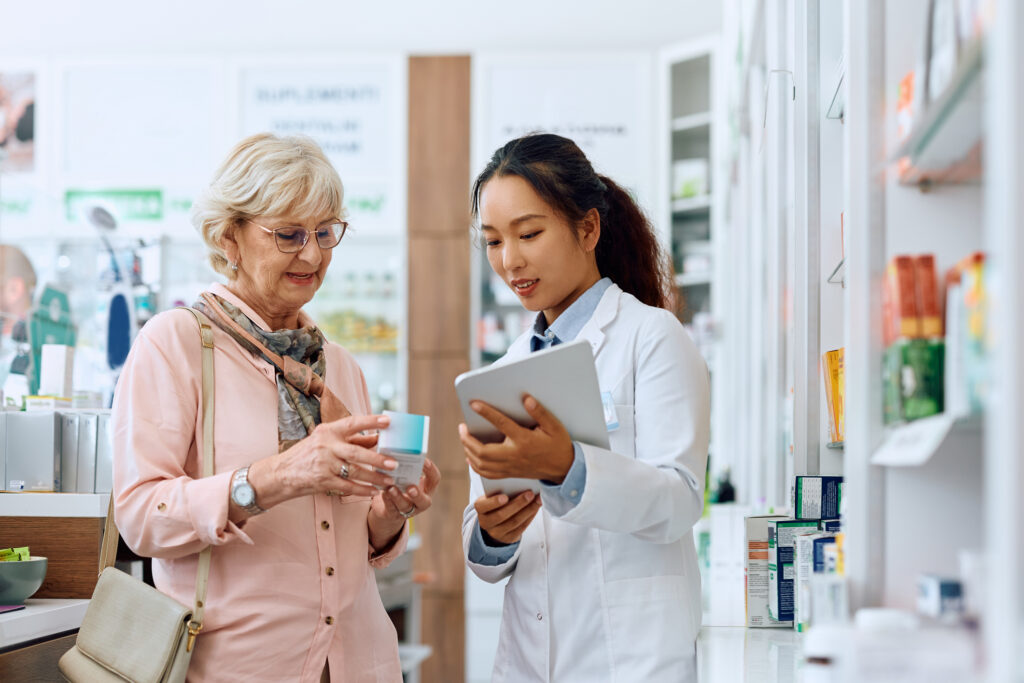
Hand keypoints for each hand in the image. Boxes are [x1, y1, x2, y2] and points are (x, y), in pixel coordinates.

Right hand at [247, 414, 398, 508]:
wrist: (280, 473)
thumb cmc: (307, 454)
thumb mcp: (326, 441)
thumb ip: (351, 439)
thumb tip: (377, 436)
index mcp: (328, 431)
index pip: (352, 423)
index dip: (371, 421)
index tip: (388, 421)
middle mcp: (326, 446)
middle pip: (357, 452)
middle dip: (378, 458)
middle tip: (394, 463)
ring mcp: (324, 465)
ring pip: (355, 472)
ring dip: (374, 477)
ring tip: (389, 481)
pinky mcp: (322, 481)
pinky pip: (347, 487)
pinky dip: (362, 490)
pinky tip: (374, 491)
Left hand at [368, 459, 441, 549]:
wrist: (389, 508)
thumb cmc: (400, 485)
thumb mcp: (406, 476)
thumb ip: (405, 464)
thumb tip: (396, 444)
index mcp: (427, 488)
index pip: (435, 479)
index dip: (431, 470)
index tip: (424, 460)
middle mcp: (421, 501)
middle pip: (424, 500)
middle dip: (417, 494)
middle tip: (411, 487)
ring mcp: (408, 510)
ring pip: (405, 506)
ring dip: (398, 497)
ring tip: (392, 488)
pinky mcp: (393, 514)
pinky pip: (391, 508)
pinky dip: (387, 500)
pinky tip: (383, 492)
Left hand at [459, 394, 573, 483]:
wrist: (564, 468)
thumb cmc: (558, 445)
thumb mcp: (554, 426)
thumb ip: (540, 412)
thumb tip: (526, 399)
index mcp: (524, 441)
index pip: (502, 424)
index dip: (486, 413)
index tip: (474, 404)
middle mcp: (514, 455)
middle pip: (483, 451)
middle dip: (467, 439)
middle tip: (462, 427)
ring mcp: (510, 467)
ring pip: (482, 464)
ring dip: (468, 451)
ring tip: (464, 438)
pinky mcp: (509, 474)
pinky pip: (487, 474)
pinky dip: (475, 466)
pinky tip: (470, 457)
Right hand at [474, 491, 541, 544]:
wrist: (495, 522)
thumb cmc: (497, 503)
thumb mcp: (493, 496)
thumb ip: (502, 491)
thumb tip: (520, 484)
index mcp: (480, 508)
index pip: (484, 506)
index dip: (494, 502)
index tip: (505, 497)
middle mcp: (486, 522)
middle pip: (502, 515)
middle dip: (518, 504)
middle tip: (530, 494)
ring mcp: (496, 533)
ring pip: (514, 522)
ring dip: (528, 510)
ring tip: (538, 500)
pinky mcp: (508, 538)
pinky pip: (521, 528)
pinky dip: (530, 516)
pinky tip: (536, 508)